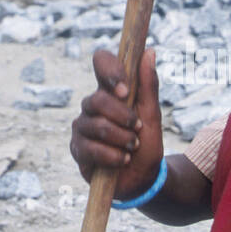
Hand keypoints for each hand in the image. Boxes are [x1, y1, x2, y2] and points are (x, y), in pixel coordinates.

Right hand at [70, 47, 164, 201]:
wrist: (143, 179)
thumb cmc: (146, 144)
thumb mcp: (153, 116)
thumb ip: (149, 86)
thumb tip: (150, 52)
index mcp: (111, 91)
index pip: (101, 62)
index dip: (110, 71)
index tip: (125, 90)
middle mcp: (92, 106)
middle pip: (97, 99)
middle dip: (123, 117)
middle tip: (137, 128)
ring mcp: (82, 127)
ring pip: (96, 125)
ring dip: (122, 139)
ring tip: (132, 147)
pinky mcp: (77, 150)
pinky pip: (91, 148)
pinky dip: (113, 156)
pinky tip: (122, 160)